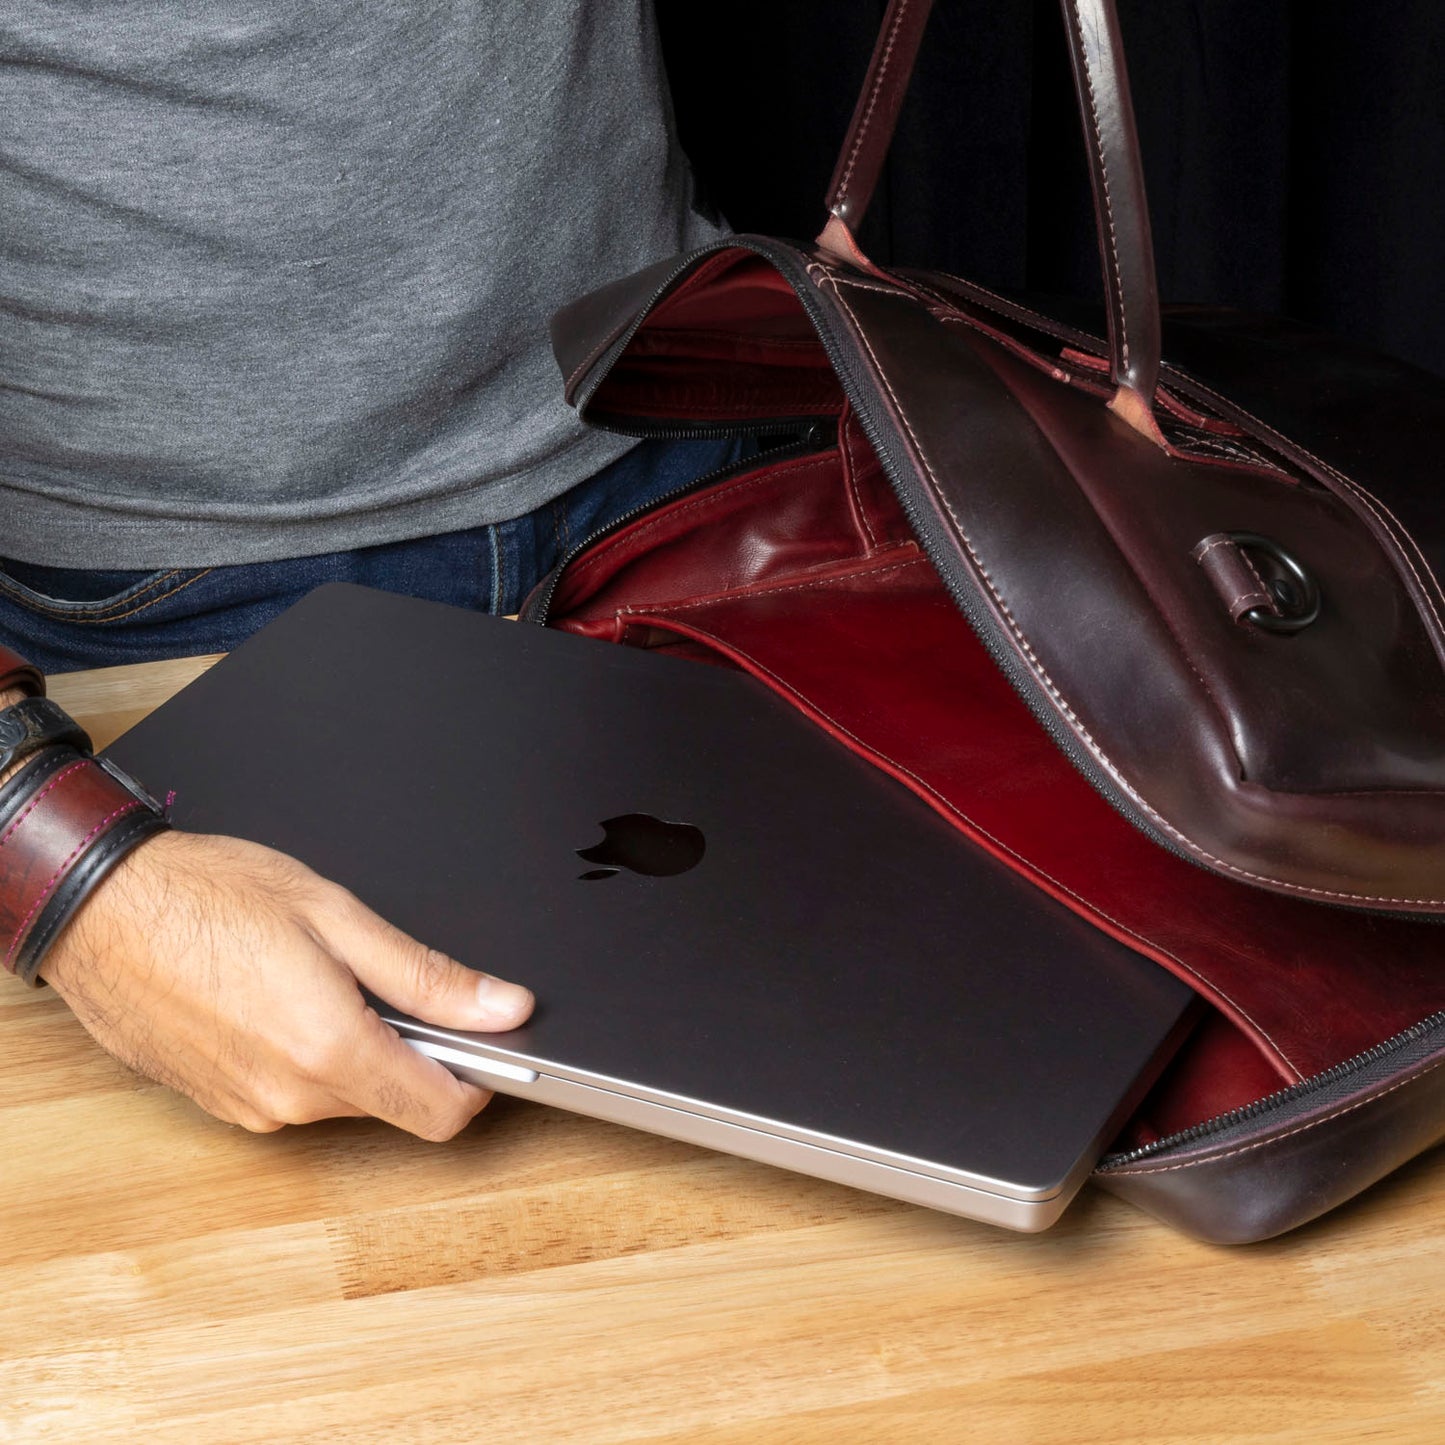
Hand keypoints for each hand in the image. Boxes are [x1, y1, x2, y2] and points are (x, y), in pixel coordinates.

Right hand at [37, 830, 533, 1138]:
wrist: (98, 909)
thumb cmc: (206, 896)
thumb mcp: (336, 915)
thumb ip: (427, 975)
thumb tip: (503, 1007)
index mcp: (329, 1049)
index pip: (441, 1112)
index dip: (479, 1081)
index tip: (486, 1042)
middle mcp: (289, 1097)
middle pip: (396, 1103)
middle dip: (415, 1054)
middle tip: (393, 982)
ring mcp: (250, 1108)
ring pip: (345, 1099)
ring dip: (359, 1052)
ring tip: (327, 979)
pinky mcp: (221, 1104)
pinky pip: (294, 1095)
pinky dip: (311, 1058)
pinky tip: (285, 1000)